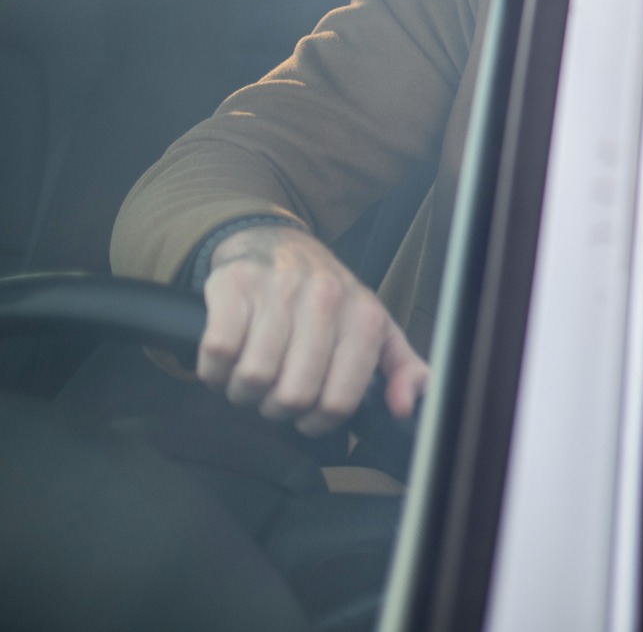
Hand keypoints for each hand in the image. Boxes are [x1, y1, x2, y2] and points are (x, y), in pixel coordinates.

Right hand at [199, 224, 426, 435]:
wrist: (278, 243)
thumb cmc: (329, 300)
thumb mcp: (377, 329)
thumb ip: (402, 370)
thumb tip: (405, 407)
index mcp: (364, 318)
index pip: (339, 401)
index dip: (316, 422)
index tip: (307, 414)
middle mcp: (325, 300)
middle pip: (292, 395)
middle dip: (277, 408)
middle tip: (274, 393)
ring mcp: (279, 290)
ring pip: (252, 378)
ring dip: (244, 391)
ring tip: (252, 375)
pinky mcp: (234, 284)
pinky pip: (217, 352)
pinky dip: (215, 369)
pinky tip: (229, 359)